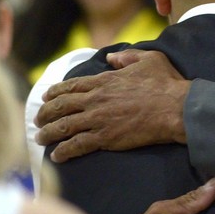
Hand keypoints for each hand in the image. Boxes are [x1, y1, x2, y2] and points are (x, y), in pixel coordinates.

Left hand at [35, 49, 189, 162]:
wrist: (176, 109)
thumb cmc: (166, 84)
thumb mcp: (149, 59)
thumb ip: (127, 56)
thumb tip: (112, 58)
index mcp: (103, 81)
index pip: (70, 86)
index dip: (55, 93)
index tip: (46, 98)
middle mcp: (95, 99)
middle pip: (60, 106)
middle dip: (45, 114)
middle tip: (37, 120)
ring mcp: (98, 119)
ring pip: (63, 127)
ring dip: (48, 133)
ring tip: (40, 139)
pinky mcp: (105, 138)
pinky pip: (77, 145)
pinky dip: (64, 151)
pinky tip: (57, 156)